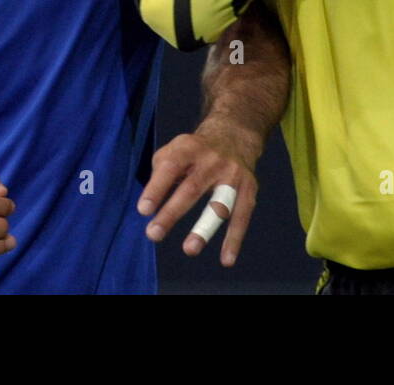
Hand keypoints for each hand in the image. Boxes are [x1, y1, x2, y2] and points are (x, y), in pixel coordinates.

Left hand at [137, 123, 260, 266]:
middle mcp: (212, 160)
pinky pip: (242, 216)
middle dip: (172, 213)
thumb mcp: (174, 149)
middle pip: (191, 188)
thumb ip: (161, 172)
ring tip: (189, 249)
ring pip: (219, 204)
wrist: (234, 134)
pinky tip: (226, 260)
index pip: (170, 167)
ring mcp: (232, 174)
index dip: (157, 188)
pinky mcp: (249, 188)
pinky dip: (235, 239)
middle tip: (154, 234)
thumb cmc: (193, 151)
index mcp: (189, 148)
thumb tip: (153, 204)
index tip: (144, 210)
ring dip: (204, 228)